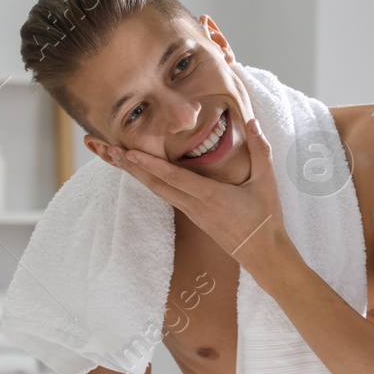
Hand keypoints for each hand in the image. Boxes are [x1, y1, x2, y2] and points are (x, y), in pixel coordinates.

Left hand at [113, 117, 291, 279]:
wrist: (263, 253)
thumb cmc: (266, 218)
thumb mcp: (267, 182)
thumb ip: (260, 150)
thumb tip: (252, 120)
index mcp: (210, 196)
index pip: (173, 178)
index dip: (149, 164)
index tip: (128, 152)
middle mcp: (194, 206)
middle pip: (155, 184)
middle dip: (128, 166)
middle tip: (105, 150)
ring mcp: (191, 213)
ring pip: (156, 190)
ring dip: (134, 174)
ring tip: (113, 157)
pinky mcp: (192, 216)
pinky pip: (165, 195)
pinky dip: (148, 182)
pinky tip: (138, 173)